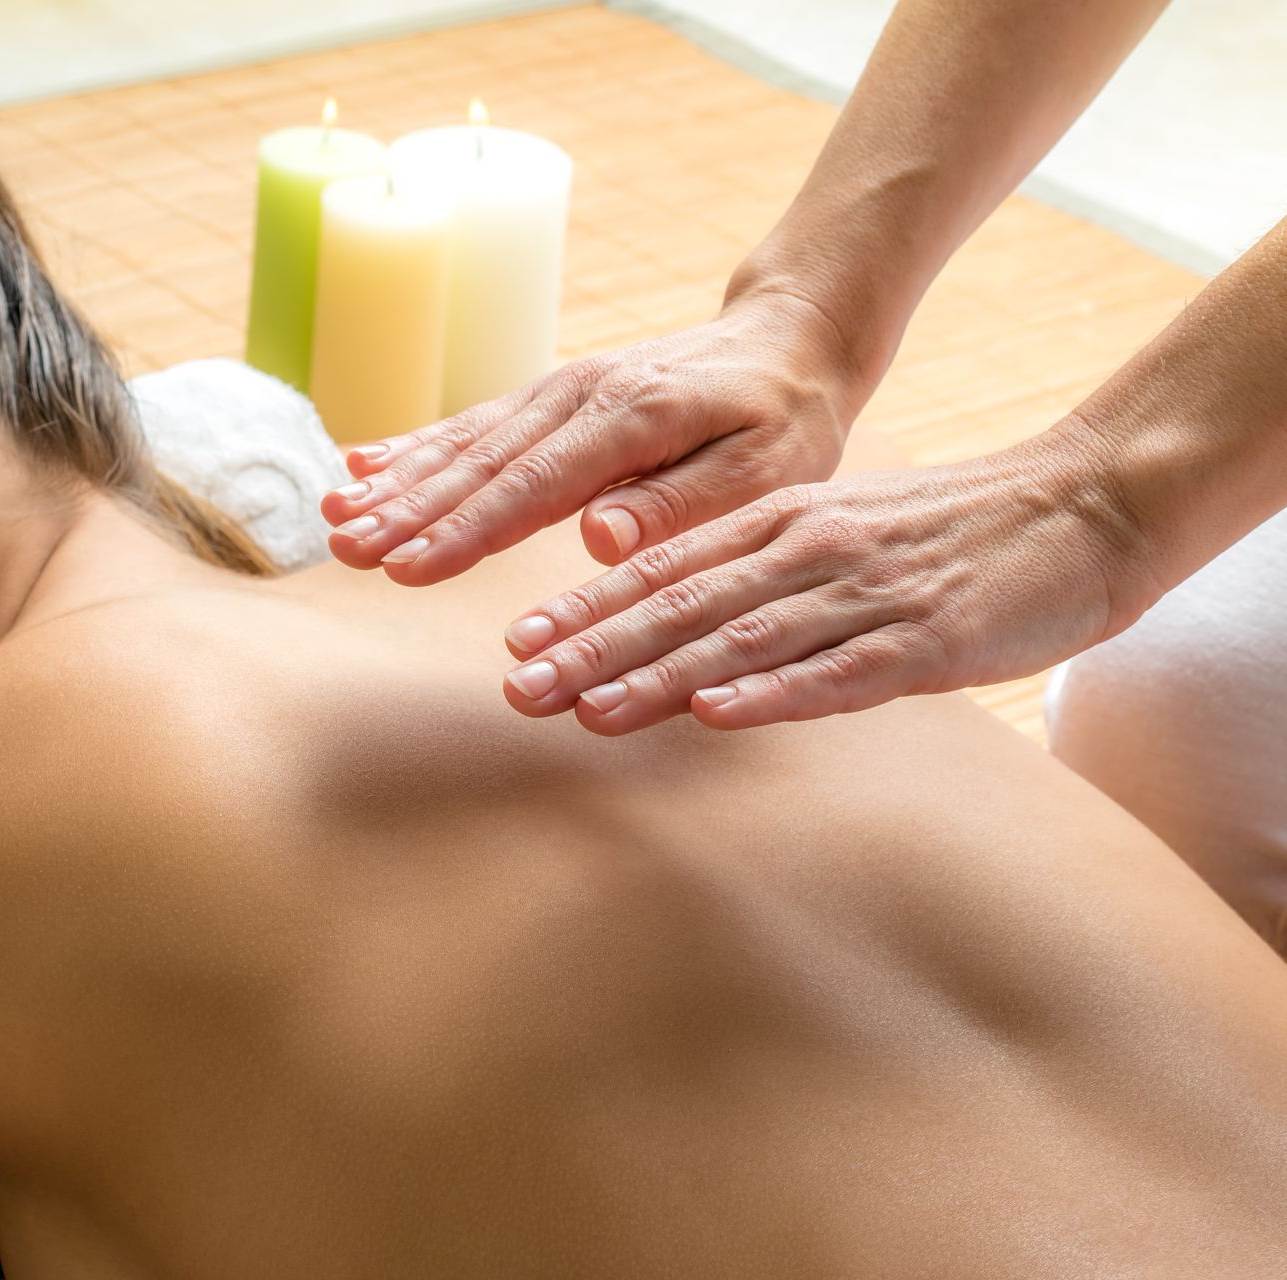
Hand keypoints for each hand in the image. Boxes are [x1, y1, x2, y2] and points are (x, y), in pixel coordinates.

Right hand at [321, 290, 864, 580]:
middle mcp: (580, 396)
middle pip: (479, 463)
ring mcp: (557, 391)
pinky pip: (472, 425)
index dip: (465, 530)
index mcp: (631, 419)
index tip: (408, 566)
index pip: (533, 486)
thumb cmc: (787, 417)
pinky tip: (363, 467)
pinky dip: (414, 448)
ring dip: (396, 484)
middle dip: (406, 511)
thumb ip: (680, 503)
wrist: (791, 337)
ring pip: (463, 443)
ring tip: (335, 519)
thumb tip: (595, 535)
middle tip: (344, 550)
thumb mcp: (766, 470)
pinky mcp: (549, 397)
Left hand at [495, 422, 1153, 733]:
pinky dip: (772, 692)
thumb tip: (672, 617)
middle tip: (518, 689)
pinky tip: (716, 713)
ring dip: (658, 677)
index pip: (663, 568)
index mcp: (781, 522)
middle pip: (682, 605)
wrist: (1082, 506)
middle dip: (593, 650)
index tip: (517, 644)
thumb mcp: (834, 533)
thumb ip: (756, 570)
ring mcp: (866, 594)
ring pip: (741, 638)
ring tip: (586, 710)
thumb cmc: (947, 533)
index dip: (586, 609)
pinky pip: (838, 670)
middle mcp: (808, 550)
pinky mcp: (927, 639)